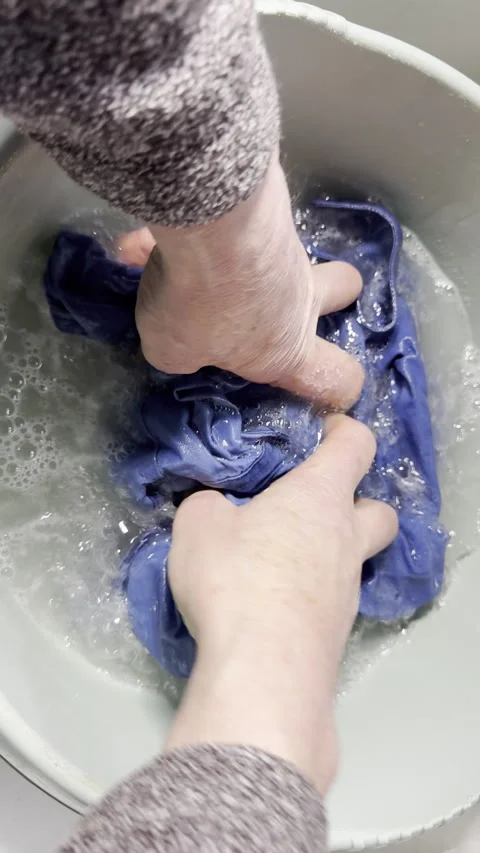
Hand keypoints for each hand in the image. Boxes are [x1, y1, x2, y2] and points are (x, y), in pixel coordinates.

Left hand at [123, 155, 363, 410]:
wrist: (211, 219)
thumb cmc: (200, 305)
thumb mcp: (171, 352)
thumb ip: (180, 356)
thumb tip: (181, 346)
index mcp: (284, 351)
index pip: (336, 378)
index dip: (336, 388)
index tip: (327, 388)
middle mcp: (296, 301)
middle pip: (343, 291)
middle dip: (333, 294)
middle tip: (286, 298)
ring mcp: (286, 251)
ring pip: (275, 255)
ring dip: (226, 264)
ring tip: (168, 266)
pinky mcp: (266, 209)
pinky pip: (223, 229)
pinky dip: (190, 238)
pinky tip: (143, 243)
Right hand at [166, 416, 397, 792]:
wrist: (263, 667)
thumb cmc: (234, 578)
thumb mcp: (198, 525)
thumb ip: (209, 505)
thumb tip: (217, 508)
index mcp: (320, 496)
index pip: (357, 445)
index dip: (344, 431)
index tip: (322, 431)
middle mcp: (346, 539)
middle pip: (380, 511)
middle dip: (358, 502)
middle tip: (315, 507)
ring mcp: (348, 590)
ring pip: (355, 559)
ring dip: (329, 552)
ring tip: (280, 559)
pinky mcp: (338, 632)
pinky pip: (332, 598)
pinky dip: (311, 591)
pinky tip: (274, 601)